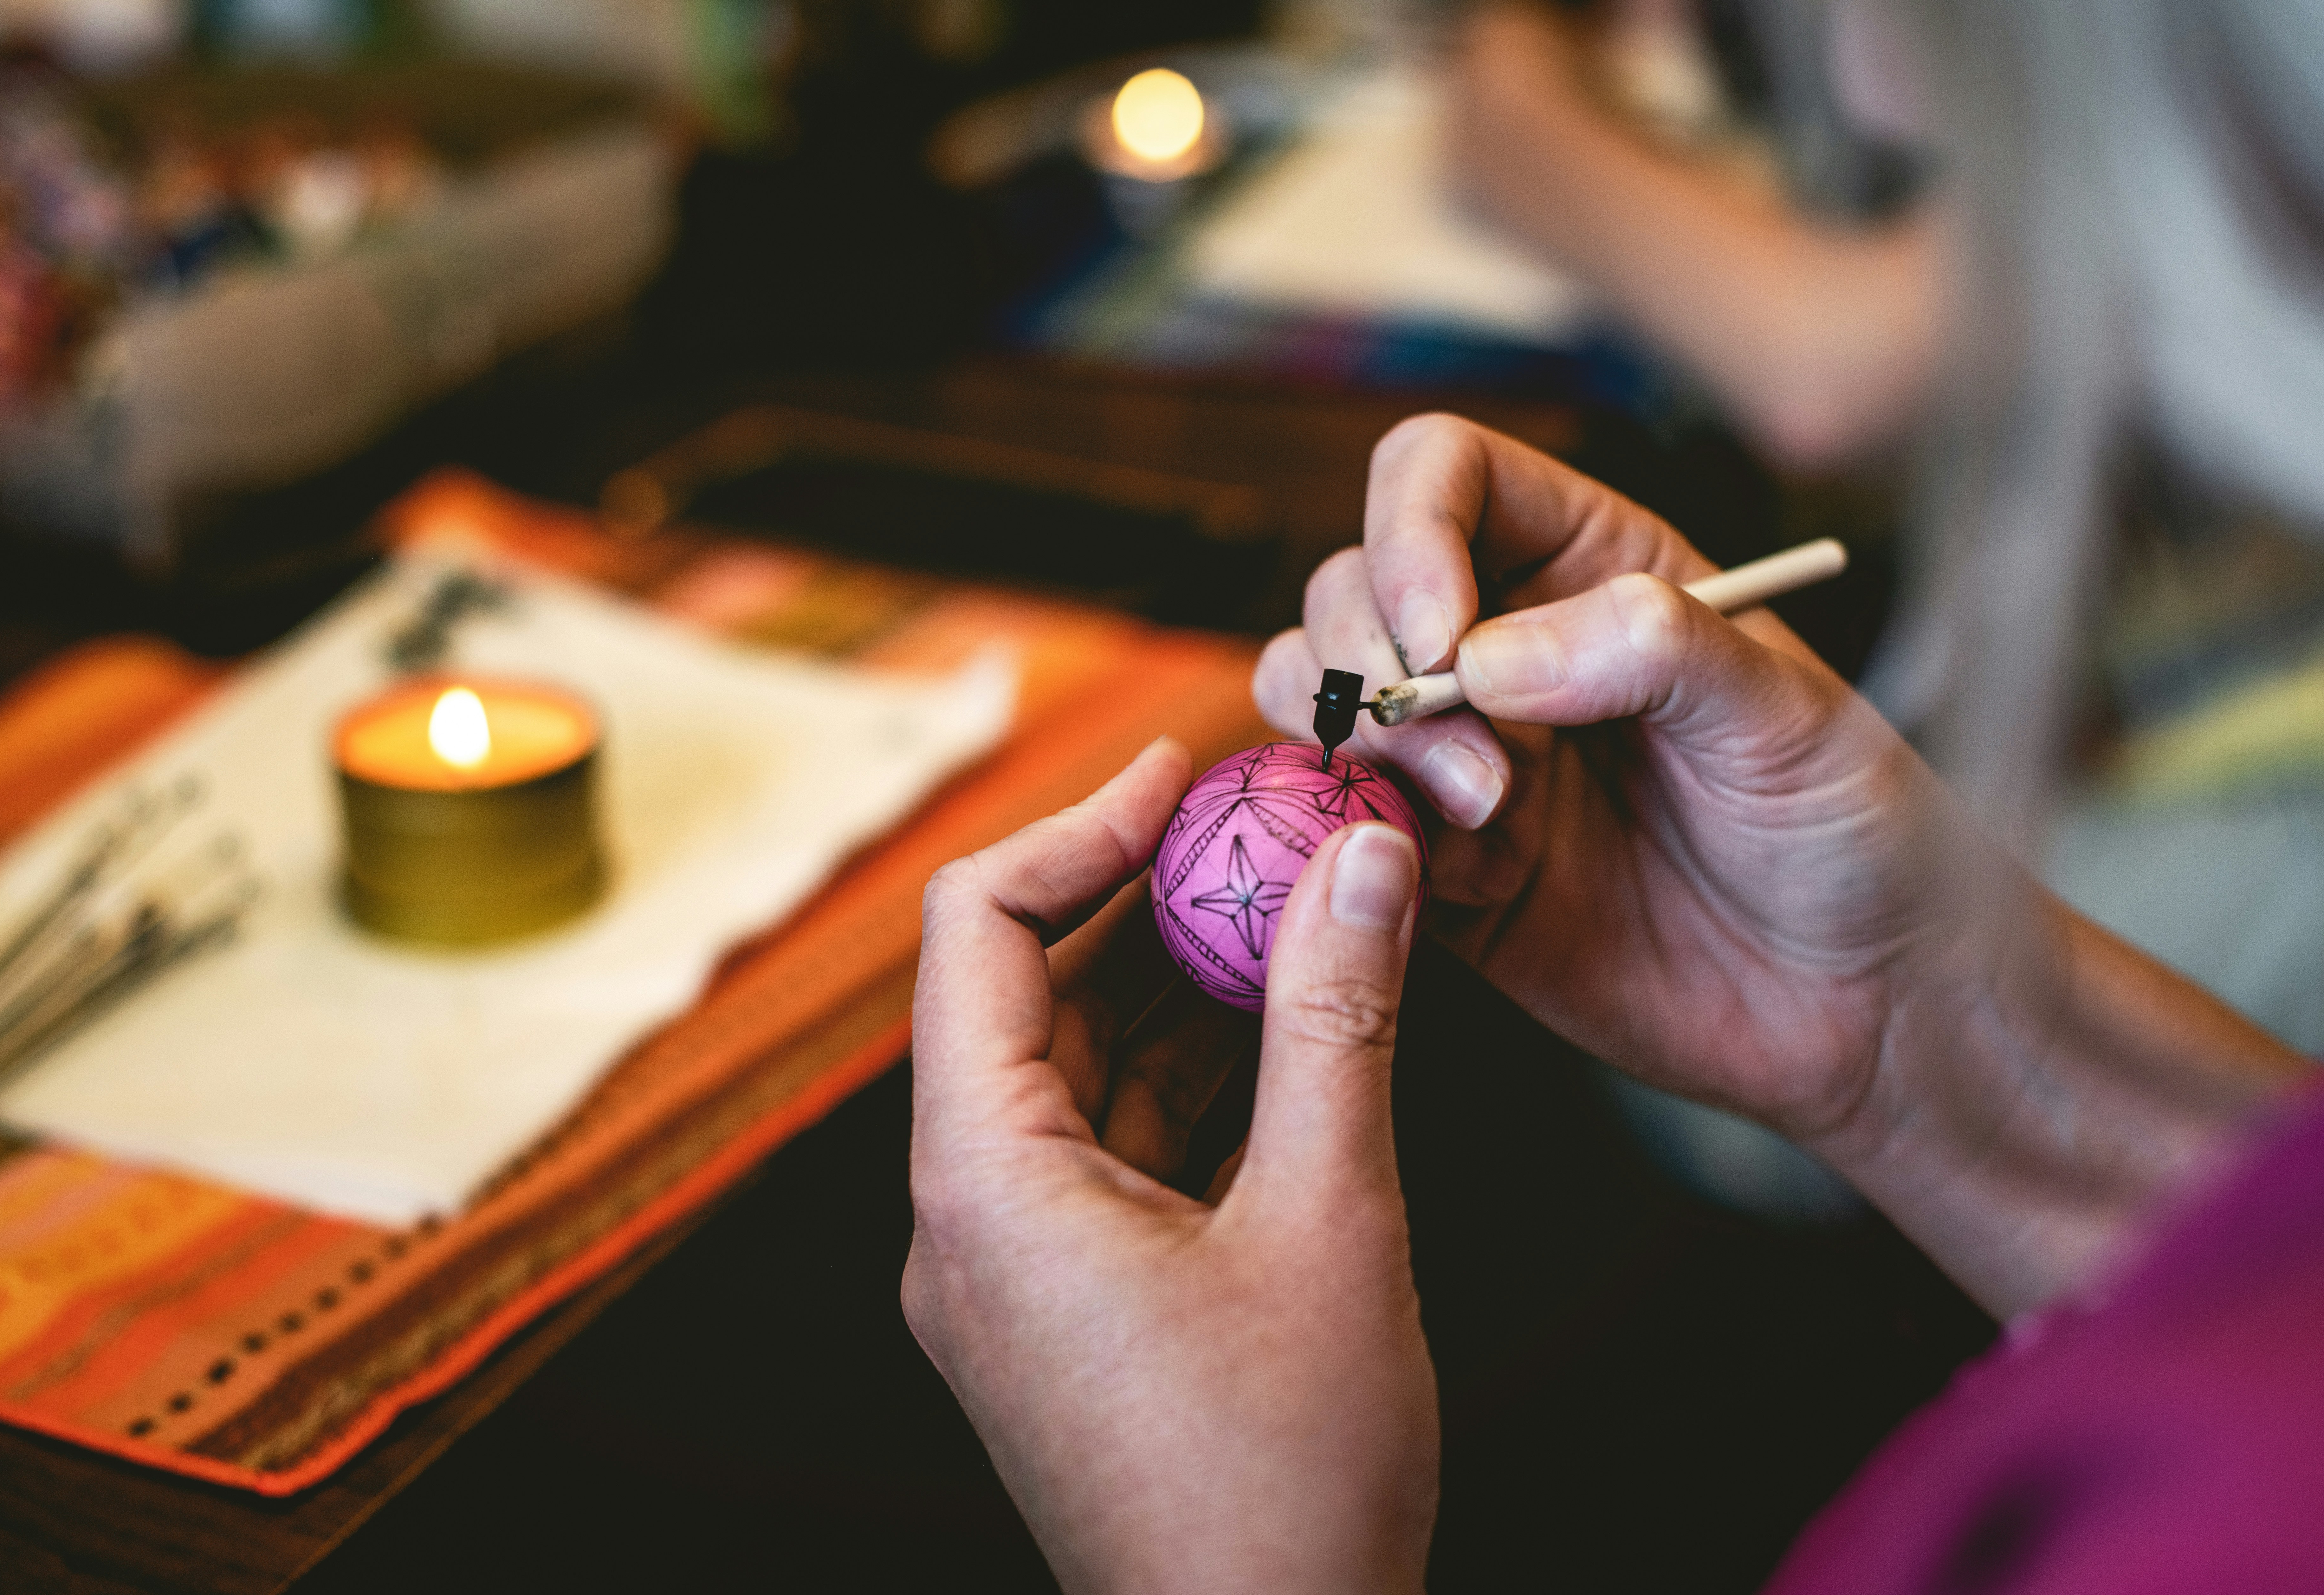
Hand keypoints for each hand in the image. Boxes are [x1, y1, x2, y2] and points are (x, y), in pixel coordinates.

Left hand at [904, 739, 1438, 1592]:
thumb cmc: (1286, 1478)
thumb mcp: (1330, 1219)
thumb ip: (1335, 1020)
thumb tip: (1361, 857)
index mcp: (984, 1181)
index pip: (981, 932)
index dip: (1079, 828)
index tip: (1183, 773)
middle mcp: (968, 1218)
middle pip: (1028, 994)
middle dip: (1149, 900)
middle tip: (1266, 824)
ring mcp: (1014, 1270)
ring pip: (1080, 1072)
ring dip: (1179, 986)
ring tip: (1293, 905)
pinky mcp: (1070, 1308)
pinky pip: (1111, 1149)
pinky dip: (1189, 1079)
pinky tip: (1283, 1025)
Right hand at [1256, 415, 2304, 1314]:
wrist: (1867, 1002)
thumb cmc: (1856, 833)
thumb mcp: (1787, 714)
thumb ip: (1650, 649)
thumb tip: (1487, 654)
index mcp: (1593, 569)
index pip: (1440, 476)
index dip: (1410, 531)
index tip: (1441, 628)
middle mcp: (1509, 647)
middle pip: (1354, 585)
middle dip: (1371, 653)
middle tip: (1466, 743)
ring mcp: (1465, 757)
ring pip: (1317, 698)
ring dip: (1361, 743)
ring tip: (1481, 811)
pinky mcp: (1443, 869)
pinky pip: (1339, 828)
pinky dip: (1353, 840)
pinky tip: (1448, 877)